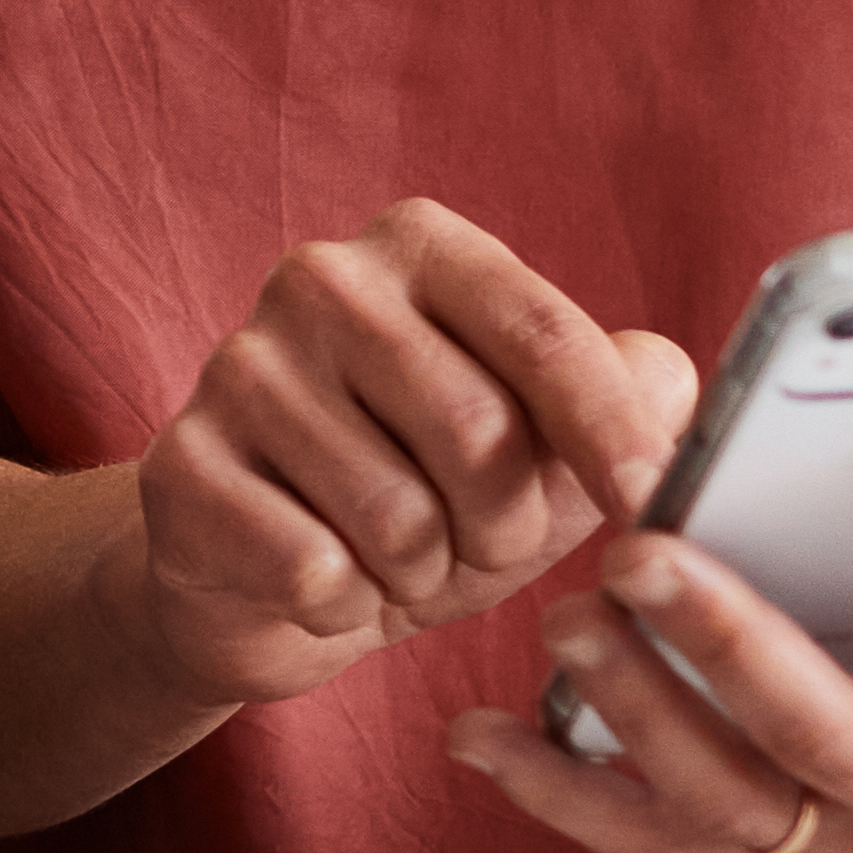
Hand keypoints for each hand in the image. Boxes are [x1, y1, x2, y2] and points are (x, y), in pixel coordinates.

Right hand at [111, 207, 696, 729]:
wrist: (261, 582)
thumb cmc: (425, 496)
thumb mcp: (540, 449)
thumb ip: (621, 400)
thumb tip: (671, 388)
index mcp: (421, 248)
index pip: (542, 334)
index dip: (611, 432)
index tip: (649, 504)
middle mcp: (322, 279)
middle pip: (479, 434)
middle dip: (505, 528)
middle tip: (477, 545)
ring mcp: (239, 366)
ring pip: (397, 515)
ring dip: (419, 576)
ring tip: (392, 561)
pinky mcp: (181, 464)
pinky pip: (314, 567)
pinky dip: (341, 605)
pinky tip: (319, 582)